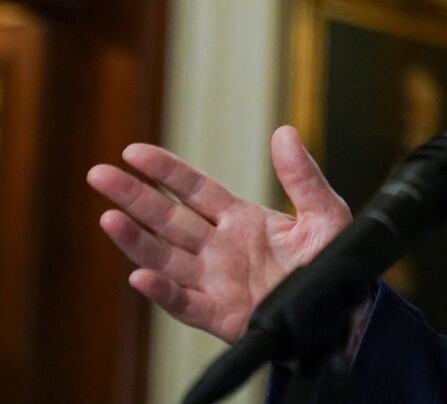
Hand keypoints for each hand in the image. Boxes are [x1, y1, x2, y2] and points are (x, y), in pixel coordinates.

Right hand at [86, 125, 351, 342]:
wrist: (347, 311)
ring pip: (166, 259)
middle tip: (99, 174)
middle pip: (168, 219)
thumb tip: (285, 132)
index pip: (194, 191)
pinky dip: (163, 292)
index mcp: (240, 221)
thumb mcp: (325, 214)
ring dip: (137, 241)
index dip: (165, 171)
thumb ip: (303, 177)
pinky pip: (187, 304)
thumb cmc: (333, 263)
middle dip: (133, 197)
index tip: (133, 151)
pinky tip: (141, 276)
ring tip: (109, 218)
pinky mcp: (224, 315)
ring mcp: (217, 282)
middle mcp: (220, 250)